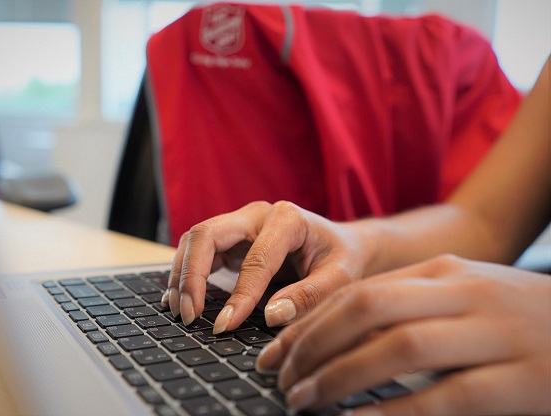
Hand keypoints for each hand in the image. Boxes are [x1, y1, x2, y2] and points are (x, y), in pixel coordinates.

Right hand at [161, 201, 370, 330]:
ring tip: (180, 312)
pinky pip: (198, 252)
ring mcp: (239, 225)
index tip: (225, 326)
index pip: (255, 258)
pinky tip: (179, 300)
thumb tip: (271, 316)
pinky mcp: (230, 241)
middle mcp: (256, 215)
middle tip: (188, 315)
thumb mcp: (341, 277)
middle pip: (207, 234)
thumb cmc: (342, 258)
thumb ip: (311, 296)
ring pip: (195, 241)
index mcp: (287, 218)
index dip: (239, 294)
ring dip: (182, 275)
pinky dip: (185, 274)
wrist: (341, 245)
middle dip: (191, 275)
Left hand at [256, 255, 550, 414]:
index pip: (357, 292)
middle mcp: (464, 294)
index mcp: (443, 272)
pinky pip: (445, 397)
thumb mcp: (459, 297)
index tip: (275, 351)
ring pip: (399, 348)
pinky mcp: (522, 381)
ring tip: (302, 401)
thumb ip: (406, 307)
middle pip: (367, 310)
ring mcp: (496, 334)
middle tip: (280, 377)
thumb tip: (336, 336)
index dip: (308, 323)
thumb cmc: (514, 317)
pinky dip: (393, 412)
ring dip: (339, 376)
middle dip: (311, 344)